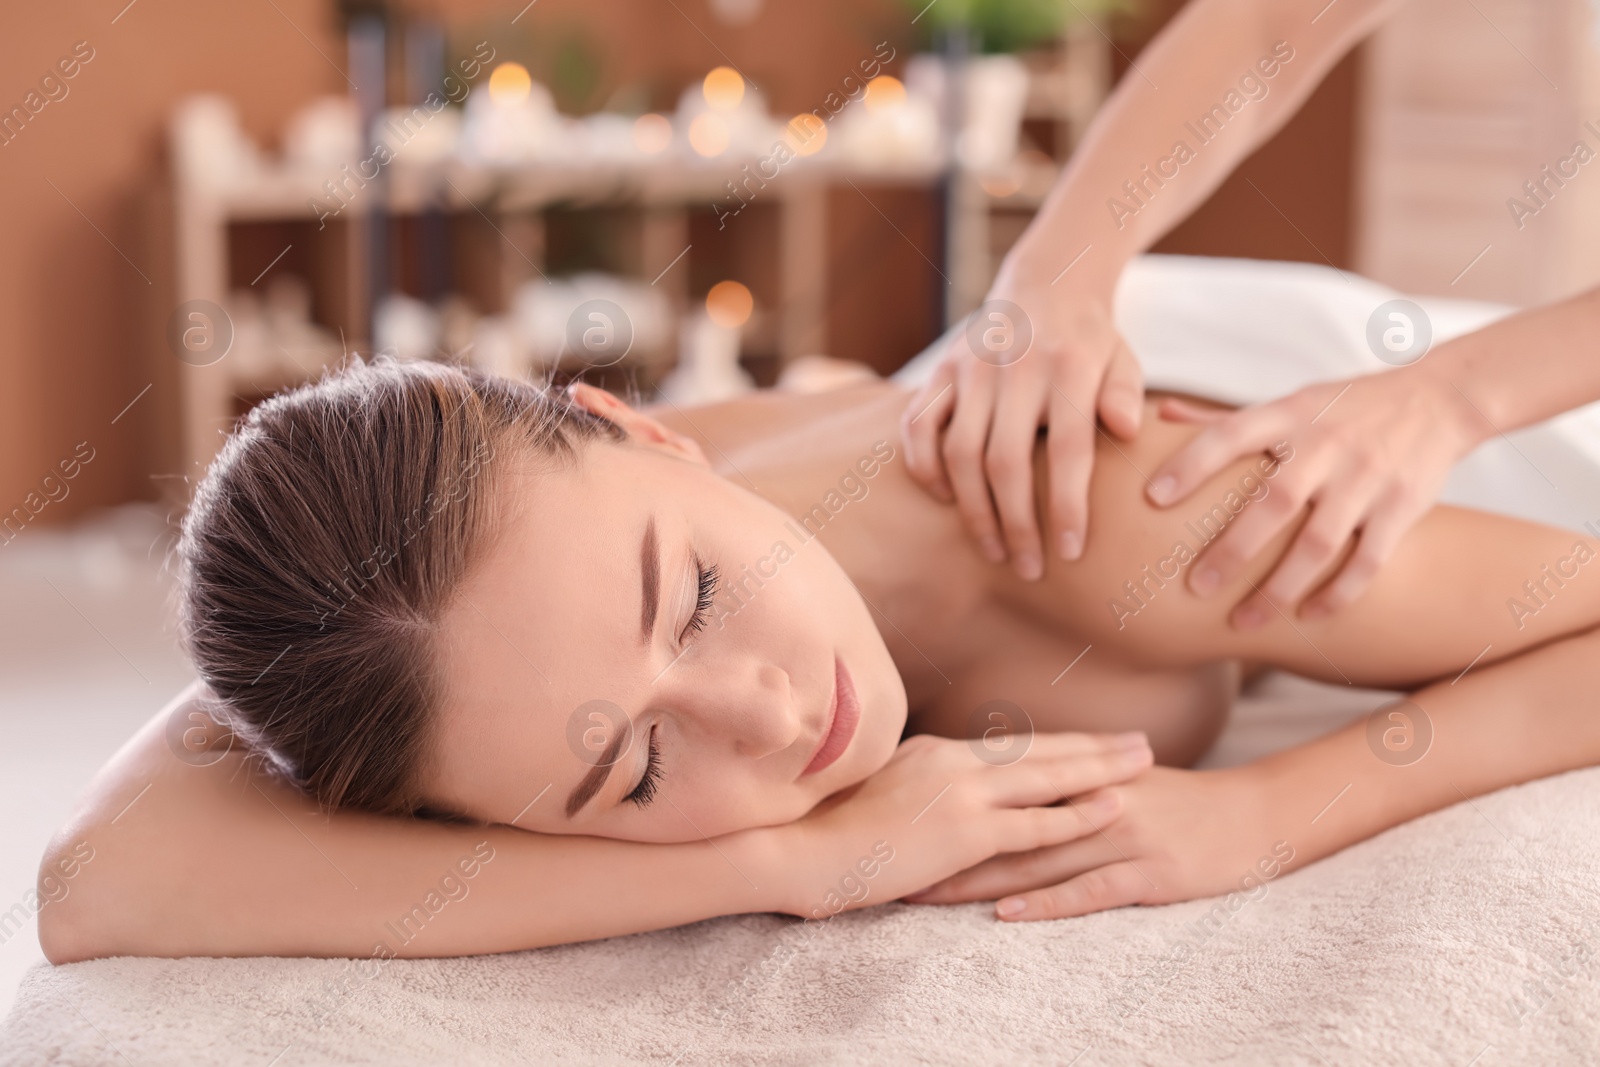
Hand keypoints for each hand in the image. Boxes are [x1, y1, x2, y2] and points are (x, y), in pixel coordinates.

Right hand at [774, 731, 1152, 919]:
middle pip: (1039, 750)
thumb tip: (925, 794)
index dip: (1053, 744)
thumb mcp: (873, 792)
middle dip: (1093, 747)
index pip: (1006, 746)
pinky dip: (1078, 816)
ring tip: (1143, 763)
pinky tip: (1113, 809)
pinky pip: (1036, 825)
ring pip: (1048, 778)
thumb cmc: (826, 832)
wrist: (802, 851)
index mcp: (930, 750)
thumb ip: (909, 786)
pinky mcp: (966, 831)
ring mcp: (961, 793)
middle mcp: (952, 762)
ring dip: (1101, 770)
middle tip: (1139, 740)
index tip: (1088, 741)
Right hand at [901, 269, 1143, 581]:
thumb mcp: (1122, 360)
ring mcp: (972, 368)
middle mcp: (1015, 368)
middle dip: (1016, 524)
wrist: (1044, 282)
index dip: (1066, 506)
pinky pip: (918, 426)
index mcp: (1068, 368)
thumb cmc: (1090, 342)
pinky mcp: (941, 370)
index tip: (1069, 552)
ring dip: (973, 511)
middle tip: (1030, 569)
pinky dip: (924, 467)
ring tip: (994, 550)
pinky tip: (944, 500)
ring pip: (959, 453)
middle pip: (1005, 462)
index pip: (1067, 449)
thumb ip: (1125, 395)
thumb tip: (1127, 431)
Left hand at [904, 765, 1290, 920]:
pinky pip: (1088, 889)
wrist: (1256, 814)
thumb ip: (1065, 783)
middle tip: (895, 865)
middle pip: (1006, 826)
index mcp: (1080, 777)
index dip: (948, 808)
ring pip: (1036, 858)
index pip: (1002, 791)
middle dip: (948, 848)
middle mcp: (1093, 801)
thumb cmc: (1182, 803)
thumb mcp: (1118, 782)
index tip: (897, 822)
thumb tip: (1007, 787)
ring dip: (979, 881)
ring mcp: (1120, 835)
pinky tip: (1008, 914)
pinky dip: (1046, 901)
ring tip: (929, 896)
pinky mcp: (1148, 871)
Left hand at [1145, 370, 1485, 625]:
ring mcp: (1366, 477)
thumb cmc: (1344, 407)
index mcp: (1289, 415)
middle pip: (1273, 503)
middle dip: (1231, 550)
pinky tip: (1308, 616)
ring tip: (1243, 622)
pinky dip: (1337, 594)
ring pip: (1318, 544)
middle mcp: (1326, 445)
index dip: (1190, 464)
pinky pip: (1366, 561)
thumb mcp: (1289, 402)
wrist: (1440, 399)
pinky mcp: (1401, 507)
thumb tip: (1157, 414)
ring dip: (1278, 589)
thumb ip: (1224, 418)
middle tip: (1195, 588)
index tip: (1151, 497)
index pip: (1230, 435)